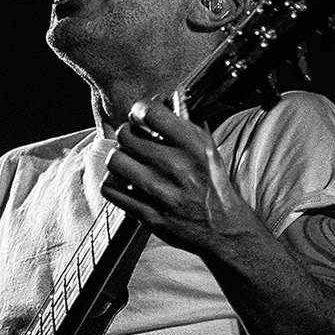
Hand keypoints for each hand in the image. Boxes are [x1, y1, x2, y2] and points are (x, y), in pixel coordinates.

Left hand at [102, 99, 256, 253]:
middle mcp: (176, 167)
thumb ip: (184, 127)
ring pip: (115, 161)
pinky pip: (111, 190)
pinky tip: (125, 184)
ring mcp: (161, 193)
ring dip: (119, 160)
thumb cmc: (214, 188)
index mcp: (193, 147)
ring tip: (128, 164)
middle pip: (125, 135)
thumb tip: (160, 105)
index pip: (150, 112)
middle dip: (128, 136)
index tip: (139, 118)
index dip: (139, 112)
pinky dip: (113, 185)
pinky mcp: (148, 215)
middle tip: (134, 143)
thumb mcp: (208, 150)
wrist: (222, 229)